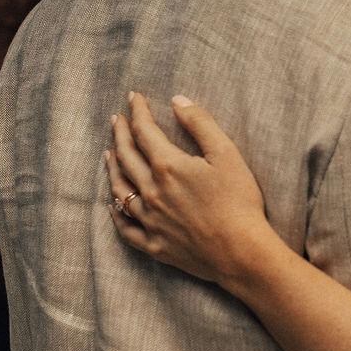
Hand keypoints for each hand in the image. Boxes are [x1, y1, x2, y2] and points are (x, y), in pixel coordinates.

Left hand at [106, 92, 275, 287]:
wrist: (241, 252)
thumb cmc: (239, 202)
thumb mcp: (227, 154)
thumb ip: (201, 124)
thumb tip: (177, 101)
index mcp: (168, 167)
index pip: (144, 131)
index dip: (137, 112)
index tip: (134, 98)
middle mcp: (152, 192)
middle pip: (126, 157)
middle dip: (120, 134)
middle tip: (116, 120)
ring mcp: (150, 221)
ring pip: (121, 190)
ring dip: (112, 169)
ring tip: (109, 155)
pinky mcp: (155, 245)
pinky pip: (126, 229)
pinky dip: (116, 214)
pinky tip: (112, 206)